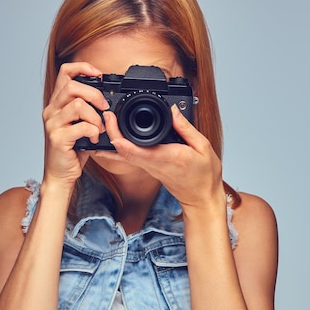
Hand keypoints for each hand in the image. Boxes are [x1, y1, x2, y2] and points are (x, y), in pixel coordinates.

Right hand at [42, 62, 108, 187]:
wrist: (60, 175)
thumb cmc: (72, 151)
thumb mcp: (80, 125)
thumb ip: (87, 110)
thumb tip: (105, 99)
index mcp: (57, 104)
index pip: (65, 73)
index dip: (83, 68)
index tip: (99, 75)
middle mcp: (51, 111)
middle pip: (72, 86)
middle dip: (94, 94)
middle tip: (104, 108)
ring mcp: (53, 124)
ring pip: (77, 105)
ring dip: (95, 116)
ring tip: (99, 128)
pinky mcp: (57, 138)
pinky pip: (80, 126)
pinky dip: (92, 131)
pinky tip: (94, 138)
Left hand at [105, 104, 226, 210]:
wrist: (201, 198)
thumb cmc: (205, 175)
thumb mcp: (203, 147)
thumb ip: (186, 128)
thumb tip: (173, 110)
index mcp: (169, 157)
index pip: (139, 150)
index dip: (122, 138)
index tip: (114, 121)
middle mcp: (155, 164)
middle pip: (125, 152)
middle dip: (112, 134)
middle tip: (106, 116)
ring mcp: (150, 168)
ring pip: (124, 156)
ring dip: (112, 141)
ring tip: (105, 125)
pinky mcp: (149, 169)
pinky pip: (130, 159)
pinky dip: (119, 149)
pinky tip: (111, 142)